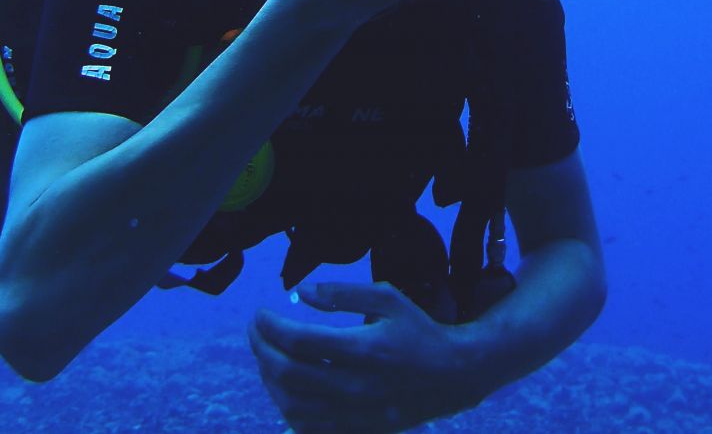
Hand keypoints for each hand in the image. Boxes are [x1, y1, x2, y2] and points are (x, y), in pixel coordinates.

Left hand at [248, 281, 482, 433]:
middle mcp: (356, 385)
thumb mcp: (388, 298)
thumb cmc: (419, 331)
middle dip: (261, 349)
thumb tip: (300, 291)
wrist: (455, 375)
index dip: (270, 326)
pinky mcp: (358, 430)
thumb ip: (343, 292)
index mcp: (363, 349)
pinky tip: (285, 388)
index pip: (298, 341)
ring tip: (267, 358)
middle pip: (288, 373)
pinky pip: (308, 428)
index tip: (260, 314)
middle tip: (256, 332)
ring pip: (292, 404)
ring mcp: (356, 413)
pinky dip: (288, 408)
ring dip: (270, 380)